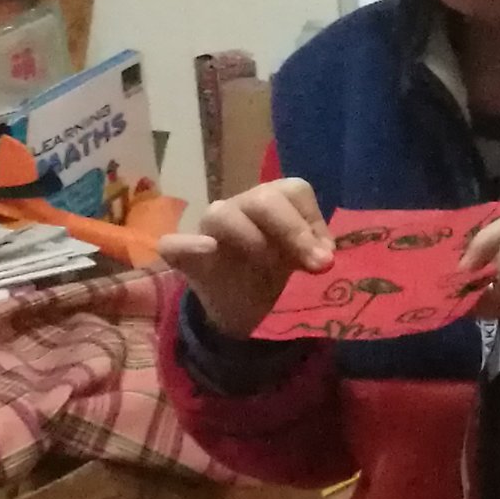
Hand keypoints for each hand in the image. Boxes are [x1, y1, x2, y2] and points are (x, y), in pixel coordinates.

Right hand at [156, 178, 332, 335]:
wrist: (239, 308)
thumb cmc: (271, 273)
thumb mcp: (299, 263)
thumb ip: (314, 252)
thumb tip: (325, 256)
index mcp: (271, 202)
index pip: (294, 191)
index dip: (313, 220)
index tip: (325, 256)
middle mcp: (240, 207)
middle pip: (263, 200)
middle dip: (292, 231)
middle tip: (314, 265)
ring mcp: (208, 230)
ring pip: (222, 215)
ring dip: (252, 239)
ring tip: (268, 265)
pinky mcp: (183, 255)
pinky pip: (174, 243)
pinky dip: (188, 244)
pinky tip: (207, 249)